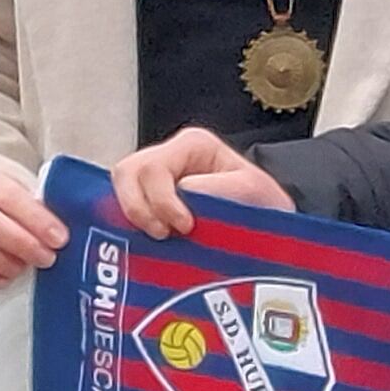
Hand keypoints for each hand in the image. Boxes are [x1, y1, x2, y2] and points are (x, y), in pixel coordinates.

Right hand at [116, 127, 290, 237]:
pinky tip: (143, 245)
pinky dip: (128, 227)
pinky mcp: (146, 203)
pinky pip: (119, 210)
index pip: (155, 168)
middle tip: (164, 235)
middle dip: (139, 209)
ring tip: (158, 240)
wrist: (271, 228)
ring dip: (133, 218)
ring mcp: (153, 180)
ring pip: (118, 190)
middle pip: (127, 174)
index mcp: (194, 145)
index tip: (185, 226)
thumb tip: (185, 189)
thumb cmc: (264, 204)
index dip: (163, 201)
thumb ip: (222, 188)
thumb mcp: (255, 192)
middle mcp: (168, 157)